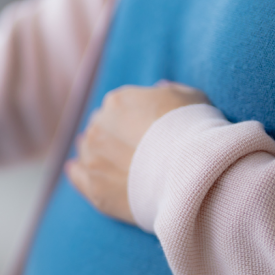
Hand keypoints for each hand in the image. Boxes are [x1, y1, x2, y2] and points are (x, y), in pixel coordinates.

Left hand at [66, 81, 208, 223]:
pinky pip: (77, 175)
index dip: (128, 121)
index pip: (115, 108)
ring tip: (116, 166)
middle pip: (99, 129)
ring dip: (98, 155)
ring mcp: (93, 157)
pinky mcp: (94, 187)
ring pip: (87, 151)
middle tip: (131, 151)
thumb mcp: (189, 98)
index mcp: (118, 102)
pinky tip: (79, 171)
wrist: (192, 173)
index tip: (140, 132)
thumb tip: (158, 88)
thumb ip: (168, 91)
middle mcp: (99, 126)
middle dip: (111, 138)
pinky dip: (79, 173)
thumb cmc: (197, 132)